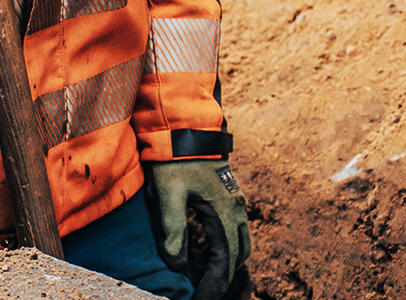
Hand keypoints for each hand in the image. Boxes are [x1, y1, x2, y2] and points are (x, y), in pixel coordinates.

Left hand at [145, 159, 251, 299]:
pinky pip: (231, 228)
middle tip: (198, 290)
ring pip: (238, 242)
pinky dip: (220, 245)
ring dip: (221, 261)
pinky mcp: (227, 192)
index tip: (199, 298)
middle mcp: (236, 207)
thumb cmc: (173, 157)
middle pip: (238, 255)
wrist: (182, 123)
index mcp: (224, 211)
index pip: (226, 261)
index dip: (213, 285)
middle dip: (220, 277)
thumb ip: (173, 229)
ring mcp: (234, 199)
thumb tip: (177, 265)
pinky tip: (198, 250)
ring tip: (195, 273)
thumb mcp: (167, 192)